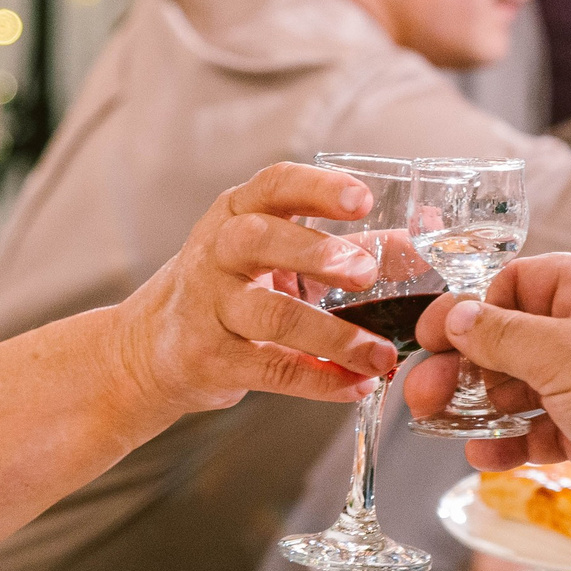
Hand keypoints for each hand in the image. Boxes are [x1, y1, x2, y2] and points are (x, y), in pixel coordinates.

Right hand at [109, 163, 392, 425]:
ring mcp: (207, 306)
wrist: (151, 348)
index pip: (273, 186)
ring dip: (333, 336)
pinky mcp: (208, 357)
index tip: (360, 199)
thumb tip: (419, 241)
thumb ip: (346, 245)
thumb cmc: (233, 288)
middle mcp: (216, 251)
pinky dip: (318, 381)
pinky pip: (270, 369)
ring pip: (269, 315)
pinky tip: (354, 385)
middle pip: (260, 240)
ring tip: (380, 354)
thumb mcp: (277, 254)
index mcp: (238, 213)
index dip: (316, 188)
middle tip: (364, 272)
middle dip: (315, 253)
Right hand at [399, 256, 570, 525]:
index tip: (431, 338)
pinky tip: (482, 453)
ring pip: (526, 386)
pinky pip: (546, 427)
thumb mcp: (563, 353)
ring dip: (482, 404)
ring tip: (439, 423)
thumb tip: (457, 316)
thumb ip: (501, 336)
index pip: (519, 283)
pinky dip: (514, 438)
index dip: (471, 309)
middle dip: (465, 365)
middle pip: (514, 338)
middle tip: (423, 393)